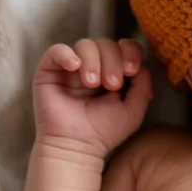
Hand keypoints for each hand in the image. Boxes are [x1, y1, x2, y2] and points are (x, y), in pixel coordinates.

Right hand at [32, 37, 152, 156]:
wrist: (76, 147)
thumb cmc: (103, 132)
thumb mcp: (133, 111)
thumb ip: (142, 87)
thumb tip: (142, 66)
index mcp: (112, 71)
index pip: (123, 47)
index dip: (129, 52)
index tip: (131, 70)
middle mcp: (92, 66)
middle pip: (106, 43)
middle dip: (113, 61)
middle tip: (111, 85)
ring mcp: (70, 68)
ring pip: (85, 44)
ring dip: (93, 61)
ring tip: (91, 84)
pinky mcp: (49, 71)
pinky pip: (57, 50)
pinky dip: (67, 54)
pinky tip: (74, 67)